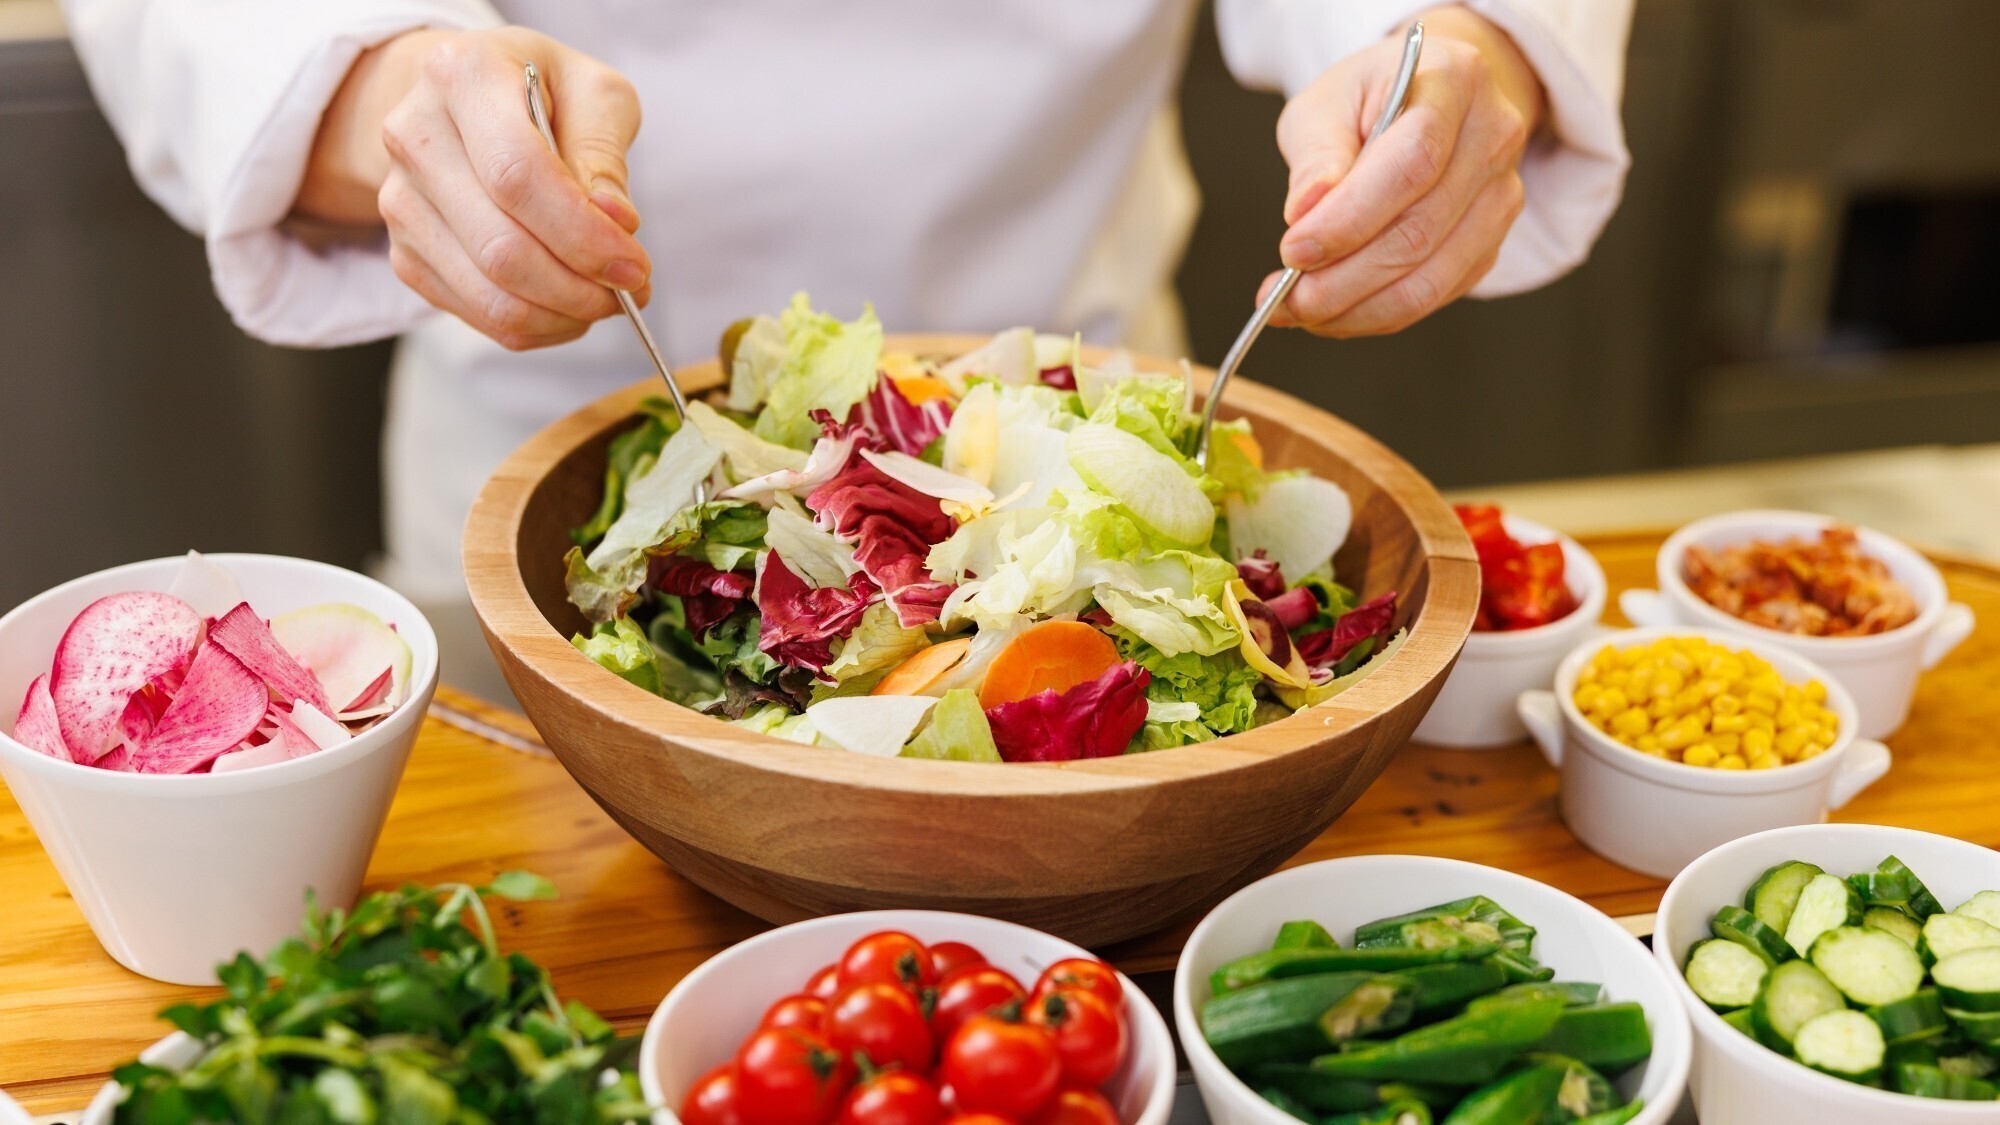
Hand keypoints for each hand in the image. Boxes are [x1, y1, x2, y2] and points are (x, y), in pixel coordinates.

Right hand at [297, 27, 648, 349]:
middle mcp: (415, 137)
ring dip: (564, 314)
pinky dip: (539, 326)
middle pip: (502, 249)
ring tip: (606, 298)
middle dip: (581, 287)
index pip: (517, 176)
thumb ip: (604, 154)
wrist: (467, 101)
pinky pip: (480, 316)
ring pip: (490, 296)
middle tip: (633, 290)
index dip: (581, 234)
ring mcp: (401, 201)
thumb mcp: (593, 93)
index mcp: (462, 77)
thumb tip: (614, 223)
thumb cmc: (542, 93)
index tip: (634, 265)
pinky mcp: (406, 253)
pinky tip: (569, 303)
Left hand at [1266, 7, 1544, 337]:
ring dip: (1355, 310)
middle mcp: (1492, 138)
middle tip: (1283, 297)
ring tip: (1297, 311)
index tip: (1292, 251)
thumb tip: (1305, 213)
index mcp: (1454, 81)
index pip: (1412, 163)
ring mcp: (1500, 195)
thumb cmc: (1370, 99)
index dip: (1350, 218)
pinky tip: (1332, 312)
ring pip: (1430, 279)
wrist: (1430, 101)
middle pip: (1419, 232)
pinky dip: (1376, 315)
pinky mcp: (1491, 242)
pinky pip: (1434, 296)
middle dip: (1341, 279)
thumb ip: (1316, 155)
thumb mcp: (1327, 102)